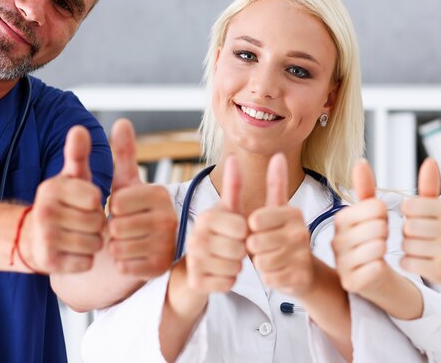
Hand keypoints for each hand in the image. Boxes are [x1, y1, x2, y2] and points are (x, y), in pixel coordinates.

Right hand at [23, 126, 105, 272]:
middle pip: (97, 222)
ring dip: (93, 242)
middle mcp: (44, 212)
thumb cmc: (65, 203)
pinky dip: (85, 259)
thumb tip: (79, 129)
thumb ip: (78, 154)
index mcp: (51, 189)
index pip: (95, 199)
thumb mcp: (72, 177)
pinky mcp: (49, 263)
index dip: (97, 203)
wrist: (35, 238)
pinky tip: (74, 251)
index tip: (85, 202)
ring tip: (79, 235)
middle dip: (97, 224)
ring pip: (95, 243)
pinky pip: (86, 262)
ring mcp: (45, 239)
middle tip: (83, 221)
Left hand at [107, 119, 176, 278]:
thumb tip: (122, 121)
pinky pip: (125, 267)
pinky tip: (133, 256)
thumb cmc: (135, 211)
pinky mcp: (162, 267)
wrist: (153, 246)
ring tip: (129, 241)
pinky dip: (123, 264)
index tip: (123, 209)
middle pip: (116, 226)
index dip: (112, 208)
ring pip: (119, 248)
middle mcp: (169, 218)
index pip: (117, 202)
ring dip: (116, 247)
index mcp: (160, 194)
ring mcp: (168, 244)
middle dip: (112, 229)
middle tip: (125, 228)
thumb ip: (124, 153)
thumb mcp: (128, 182)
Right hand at [185, 155, 247, 292]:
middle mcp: (195, 237)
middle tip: (233, 248)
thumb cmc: (222, 234)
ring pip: (234, 267)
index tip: (238, 232)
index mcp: (207, 217)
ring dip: (237, 266)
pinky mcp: (196, 281)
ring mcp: (193, 261)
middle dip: (243, 251)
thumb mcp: (230, 209)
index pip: (242, 227)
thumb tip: (234, 156)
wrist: (198, 267)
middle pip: (239, 249)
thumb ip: (234, 184)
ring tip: (227, 260)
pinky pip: (227, 283)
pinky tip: (220, 274)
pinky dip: (229, 280)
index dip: (247, 232)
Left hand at [247, 153, 313, 296]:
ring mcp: (302, 255)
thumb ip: (276, 183)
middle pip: (256, 242)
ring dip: (261, 262)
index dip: (251, 228)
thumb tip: (279, 154)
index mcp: (293, 212)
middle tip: (266, 246)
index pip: (255, 220)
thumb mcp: (278, 209)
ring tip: (272, 258)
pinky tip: (279, 272)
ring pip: (261, 261)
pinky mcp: (300, 276)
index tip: (259, 228)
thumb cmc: (282, 237)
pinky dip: (269, 276)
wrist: (304, 270)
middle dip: (254, 247)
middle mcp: (301, 231)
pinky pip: (269, 277)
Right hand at [332, 159, 391, 295]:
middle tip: (380, 240)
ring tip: (379, 253)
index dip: (386, 215)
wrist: (378, 278)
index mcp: (340, 219)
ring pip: (378, 247)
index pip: (375, 206)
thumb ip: (367, 188)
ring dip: (386, 249)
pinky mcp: (350, 281)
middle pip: (378, 226)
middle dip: (387, 233)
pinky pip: (376, 268)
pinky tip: (378, 267)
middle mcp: (336, 240)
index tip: (380, 223)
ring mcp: (341, 262)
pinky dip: (384, 267)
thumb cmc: (375, 241)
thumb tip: (360, 162)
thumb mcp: (373, 213)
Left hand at [400, 158, 440, 285]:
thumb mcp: (440, 207)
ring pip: (406, 245)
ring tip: (419, 247)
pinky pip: (408, 262)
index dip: (408, 212)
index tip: (416, 216)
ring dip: (407, 247)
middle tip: (417, 235)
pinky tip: (417, 260)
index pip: (410, 205)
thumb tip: (430, 161)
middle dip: (407, 231)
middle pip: (408, 227)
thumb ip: (430, 185)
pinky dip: (407, 262)